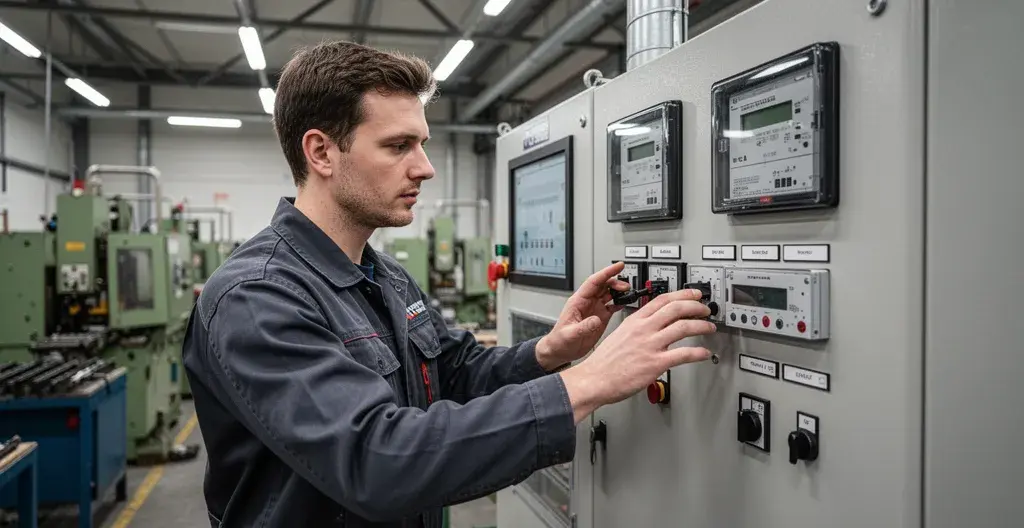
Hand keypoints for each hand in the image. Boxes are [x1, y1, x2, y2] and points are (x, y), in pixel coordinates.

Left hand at [535, 262, 630, 370]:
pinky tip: (625, 303)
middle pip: (603, 285)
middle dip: (615, 282)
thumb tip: (596, 319)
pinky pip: (612, 306)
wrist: (560, 351)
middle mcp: (587, 303)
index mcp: (578, 301)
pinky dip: (620, 303)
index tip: (618, 266)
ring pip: (608, 294)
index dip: (606, 272)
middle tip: (626, 286)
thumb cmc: (560, 341)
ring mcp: (594, 309)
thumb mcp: (570, 334)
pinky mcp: (600, 318)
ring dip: (618, 291)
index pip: (594, 282)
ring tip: (628, 293)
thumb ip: (584, 327)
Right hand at [559, 288, 717, 422]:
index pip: (662, 299)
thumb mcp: (619, 335)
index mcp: (635, 321)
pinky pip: (683, 354)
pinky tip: (703, 352)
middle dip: (696, 306)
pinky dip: (697, 352)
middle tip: (705, 309)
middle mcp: (644, 329)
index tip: (693, 295)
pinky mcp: (656, 363)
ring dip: (701, 325)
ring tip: (709, 327)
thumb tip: (651, 327)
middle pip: (676, 308)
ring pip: (683, 327)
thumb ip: (637, 329)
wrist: (594, 379)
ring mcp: (650, 345)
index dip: (682, 294)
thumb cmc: (604, 363)